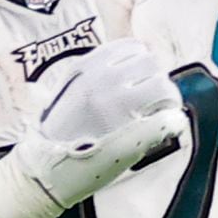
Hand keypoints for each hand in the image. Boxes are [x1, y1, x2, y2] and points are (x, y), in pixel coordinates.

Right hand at [0, 39, 189, 217]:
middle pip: (151, 63)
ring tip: (160, 113)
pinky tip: (167, 128)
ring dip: (167, 99)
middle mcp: (103, 82)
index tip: (140, 78)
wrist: (45, 170)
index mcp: (86, 68)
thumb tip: (128, 63)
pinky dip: (172, 122)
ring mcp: (119, 107)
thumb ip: (94, 75)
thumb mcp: (67, 90)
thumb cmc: (56, 134)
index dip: (141, 63)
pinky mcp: (133, 134)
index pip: (132, 47)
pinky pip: (169, 119)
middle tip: (153, 98)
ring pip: (164, 87)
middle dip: (155, 79)